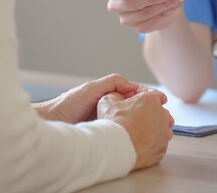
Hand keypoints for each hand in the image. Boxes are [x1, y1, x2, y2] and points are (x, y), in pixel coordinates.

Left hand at [32, 74, 150, 123]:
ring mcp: (108, 120)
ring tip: (159, 124)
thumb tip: (132, 85)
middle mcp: (110, 107)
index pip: (135, 93)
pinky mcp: (105, 132)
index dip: (149, 96)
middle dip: (153, 110)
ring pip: (133, 118)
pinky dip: (136, 131)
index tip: (161, 99)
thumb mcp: (92, 88)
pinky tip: (143, 133)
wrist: (51, 123)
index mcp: (109, 95)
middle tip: (165, 115)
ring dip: (147, 121)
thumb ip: (112, 83)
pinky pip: (124, 130)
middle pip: (137, 107)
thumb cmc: (67, 104)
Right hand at [97, 90, 174, 170]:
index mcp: (152, 99)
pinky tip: (138, 145)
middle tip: (132, 123)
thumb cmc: (113, 124)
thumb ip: (116, 96)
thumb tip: (117, 97)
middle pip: (157, 113)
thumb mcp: (108, 101)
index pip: (151, 96)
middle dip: (148, 116)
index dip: (141, 102)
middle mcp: (163, 115)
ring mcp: (165, 132)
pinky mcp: (162, 149)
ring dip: (152, 131)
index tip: (134, 108)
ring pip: (161, 129)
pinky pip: (158, 145)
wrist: (115, 148)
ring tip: (135, 136)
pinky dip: (150, 145)